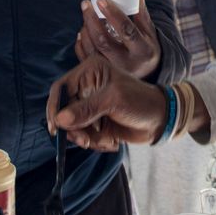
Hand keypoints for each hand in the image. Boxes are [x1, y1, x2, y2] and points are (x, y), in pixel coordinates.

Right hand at [47, 56, 170, 151]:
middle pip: (64, 110)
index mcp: (89, 72)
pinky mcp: (95, 122)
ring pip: (73, 126)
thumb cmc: (141, 102)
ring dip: (85, 138)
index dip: (55, 107)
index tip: (55, 127)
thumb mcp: (114, 101)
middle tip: (84, 140)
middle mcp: (87, 87)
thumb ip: (86, 110)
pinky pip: (84, 136)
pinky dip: (95, 142)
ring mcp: (90, 106)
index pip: (61, 88)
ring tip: (103, 140)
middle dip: (73, 128)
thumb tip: (60, 120)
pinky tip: (111, 141)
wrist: (160, 120)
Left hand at [74, 0, 160, 78]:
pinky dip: (81, 44)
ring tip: (86, 16)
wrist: (147, 74)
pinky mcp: (102, 75)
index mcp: (143, 51)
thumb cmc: (146, 48)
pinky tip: (83, 32)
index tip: (101, 0)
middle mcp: (127, 64)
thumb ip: (141, 11)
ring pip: (92, 50)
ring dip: (86, 30)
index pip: (126, 30)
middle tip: (86, 4)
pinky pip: (85, 59)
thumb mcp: (149, 31)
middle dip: (92, 20)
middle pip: (104, 41)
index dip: (113, 14)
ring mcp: (113, 72)